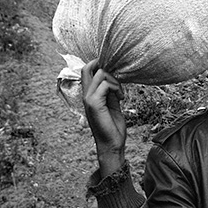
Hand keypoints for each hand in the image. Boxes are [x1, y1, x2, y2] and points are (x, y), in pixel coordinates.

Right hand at [81, 59, 126, 176]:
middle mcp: (85, 95)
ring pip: (101, 74)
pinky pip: (106, 84)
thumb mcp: (113, 104)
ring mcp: (88, 98)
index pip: (86, 70)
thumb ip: (111, 91)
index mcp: (89, 94)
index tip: (114, 70)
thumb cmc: (113, 126)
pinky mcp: (93, 103)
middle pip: (89, 67)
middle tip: (118, 84)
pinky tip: (121, 99)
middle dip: (108, 70)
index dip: (97, 63)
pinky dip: (117, 88)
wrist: (112, 144)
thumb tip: (114, 77)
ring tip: (121, 94)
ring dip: (115, 81)